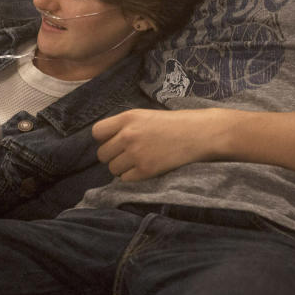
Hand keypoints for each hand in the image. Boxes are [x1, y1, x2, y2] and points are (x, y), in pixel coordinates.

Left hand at [92, 108, 221, 180]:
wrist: (197, 134)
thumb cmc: (173, 123)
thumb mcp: (144, 115)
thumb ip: (124, 125)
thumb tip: (107, 140)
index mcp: (127, 118)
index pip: (97, 132)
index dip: (104, 139)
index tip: (114, 141)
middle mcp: (128, 135)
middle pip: (102, 154)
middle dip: (112, 156)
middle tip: (127, 154)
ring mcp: (136, 154)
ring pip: (113, 168)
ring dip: (122, 168)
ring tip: (137, 161)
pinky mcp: (146, 170)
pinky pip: (125, 179)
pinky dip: (132, 176)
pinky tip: (144, 168)